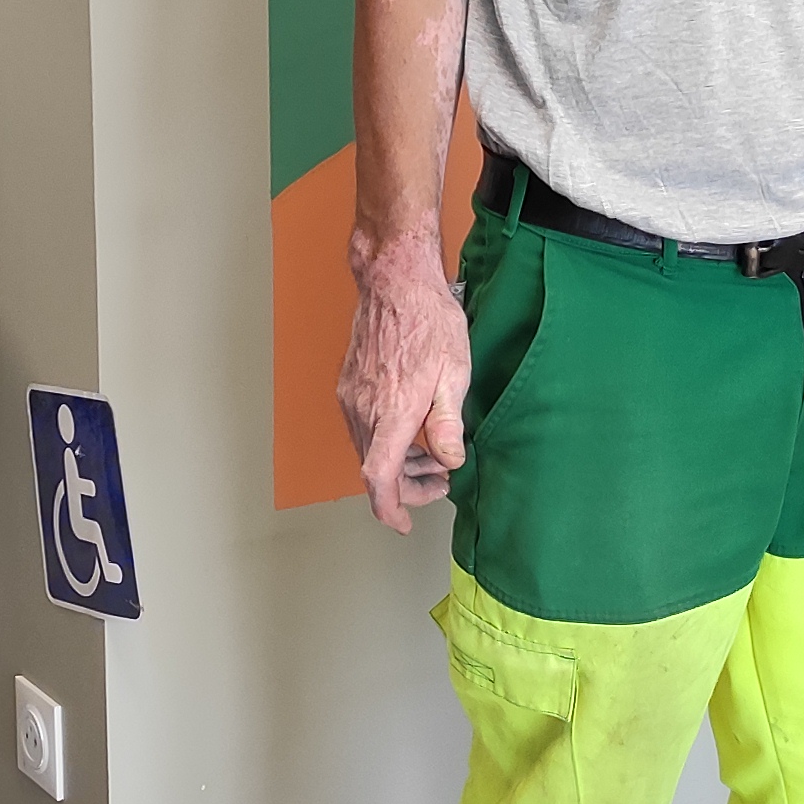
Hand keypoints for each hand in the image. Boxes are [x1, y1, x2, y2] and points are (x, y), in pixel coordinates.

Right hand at [339, 236, 472, 534]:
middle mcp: (364, 409)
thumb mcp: (455, 372)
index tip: (403, 522)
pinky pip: (363, 427)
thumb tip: (449, 461)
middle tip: (440, 482)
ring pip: (368, 448)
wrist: (395, 281)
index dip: (390, 508)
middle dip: (407, 485)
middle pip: (375, 469)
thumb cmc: (429, 319)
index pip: (379, 477)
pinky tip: (411, 427)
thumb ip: (448, 423)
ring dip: (398, 462)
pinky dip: (385, 439)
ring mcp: (352, 397)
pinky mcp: (348, 385)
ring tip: (432, 457)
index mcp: (392, 412)